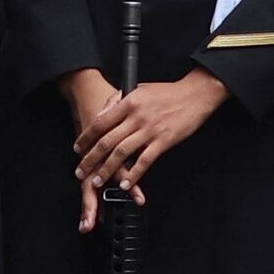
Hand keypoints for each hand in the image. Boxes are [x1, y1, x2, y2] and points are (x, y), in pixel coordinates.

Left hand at [74, 68, 229, 219]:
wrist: (195, 95)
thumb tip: (101, 114)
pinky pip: (144, 161)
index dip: (86, 137)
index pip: (100, 122)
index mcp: (129, 102)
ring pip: (122, 153)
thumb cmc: (168, 92)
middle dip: (91, 159)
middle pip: (107, 141)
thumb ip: (118, 100)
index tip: (78, 148)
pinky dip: (133, 175)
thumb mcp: (139, 89)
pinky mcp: (163, 141)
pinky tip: (126, 184)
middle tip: (81, 170)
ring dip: (107, 170)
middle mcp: (137, 116)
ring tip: (98, 181)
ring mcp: (150, 130)